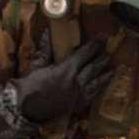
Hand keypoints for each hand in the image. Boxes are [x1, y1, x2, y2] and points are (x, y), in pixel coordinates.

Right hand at [0, 37, 114, 138]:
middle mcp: (76, 82)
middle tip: (109, 51)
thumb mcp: (38, 64)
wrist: (26, 106)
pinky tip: (105, 83)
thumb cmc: (30, 83)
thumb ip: (46, 48)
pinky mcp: (79, 105)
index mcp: (66, 69)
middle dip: (102, 58)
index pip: (84, 55)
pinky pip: (94, 95)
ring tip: (112, 67)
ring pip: (97, 82)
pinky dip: (101, 88)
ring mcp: (79, 95)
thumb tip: (48, 32)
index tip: (100, 39)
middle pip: (94, 67)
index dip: (93, 46)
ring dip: (105, 74)